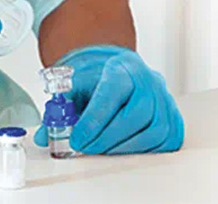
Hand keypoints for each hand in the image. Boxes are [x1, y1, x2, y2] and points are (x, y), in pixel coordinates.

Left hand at [35, 46, 183, 153]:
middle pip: (137, 112)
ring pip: (155, 129)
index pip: (112, 91)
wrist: (117, 70)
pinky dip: (145, 150)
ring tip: (102, 150)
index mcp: (122, 67)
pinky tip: (123, 149)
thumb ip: (60, 109)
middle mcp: (148, 79)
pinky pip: (167, 139)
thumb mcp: (75, 85)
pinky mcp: (173, 116)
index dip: (95, 119)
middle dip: (108, 137)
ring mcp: (164, 98)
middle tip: (86, 148)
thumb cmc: (98, 78)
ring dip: (125, 147)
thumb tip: (44, 135)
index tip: (77, 138)